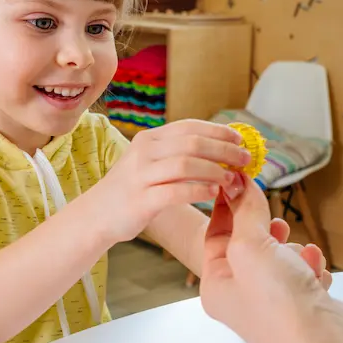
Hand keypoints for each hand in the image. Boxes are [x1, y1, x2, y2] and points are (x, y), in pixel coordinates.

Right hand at [94, 120, 249, 242]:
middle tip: (245, 159)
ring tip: (232, 178)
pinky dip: (199, 191)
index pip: (190, 126)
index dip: (219, 131)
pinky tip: (214, 194)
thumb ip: (177, 153)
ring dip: (215, 170)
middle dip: (224, 150)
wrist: (97, 215)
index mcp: (149, 138)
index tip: (240, 139)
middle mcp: (144, 152)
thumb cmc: (132, 189)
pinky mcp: (141, 200)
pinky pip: (176, 192)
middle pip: (193, 143)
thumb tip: (219, 148)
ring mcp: (141, 176)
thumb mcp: (150, 162)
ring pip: (186, 164)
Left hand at [201, 174, 342, 342]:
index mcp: (217, 286)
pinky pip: (306, 273)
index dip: (228, 203)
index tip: (241, 177)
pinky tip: (317, 274)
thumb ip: (245, 212)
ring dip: (294, 250)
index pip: (216, 234)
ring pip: (281, 256)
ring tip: (299, 257)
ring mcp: (275, 303)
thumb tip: (238, 182)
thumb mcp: (251, 246)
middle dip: (266, 229)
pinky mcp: (306, 306)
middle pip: (249, 243)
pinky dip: (313, 268)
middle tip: (275, 223)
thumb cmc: (280, 303)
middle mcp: (242, 296)